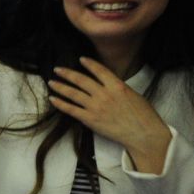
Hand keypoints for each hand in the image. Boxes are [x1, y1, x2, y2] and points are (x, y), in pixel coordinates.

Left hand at [48, 58, 172, 171]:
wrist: (143, 133)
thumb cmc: (143, 115)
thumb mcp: (132, 94)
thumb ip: (117, 87)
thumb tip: (106, 83)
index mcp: (117, 86)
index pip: (99, 70)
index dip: (89, 63)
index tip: (81, 59)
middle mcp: (104, 94)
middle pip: (81, 80)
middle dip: (67, 73)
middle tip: (57, 69)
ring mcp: (95, 107)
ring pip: (73, 93)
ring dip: (60, 87)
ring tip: (51, 82)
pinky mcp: (90, 119)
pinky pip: (71, 109)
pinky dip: (60, 103)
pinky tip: (53, 98)